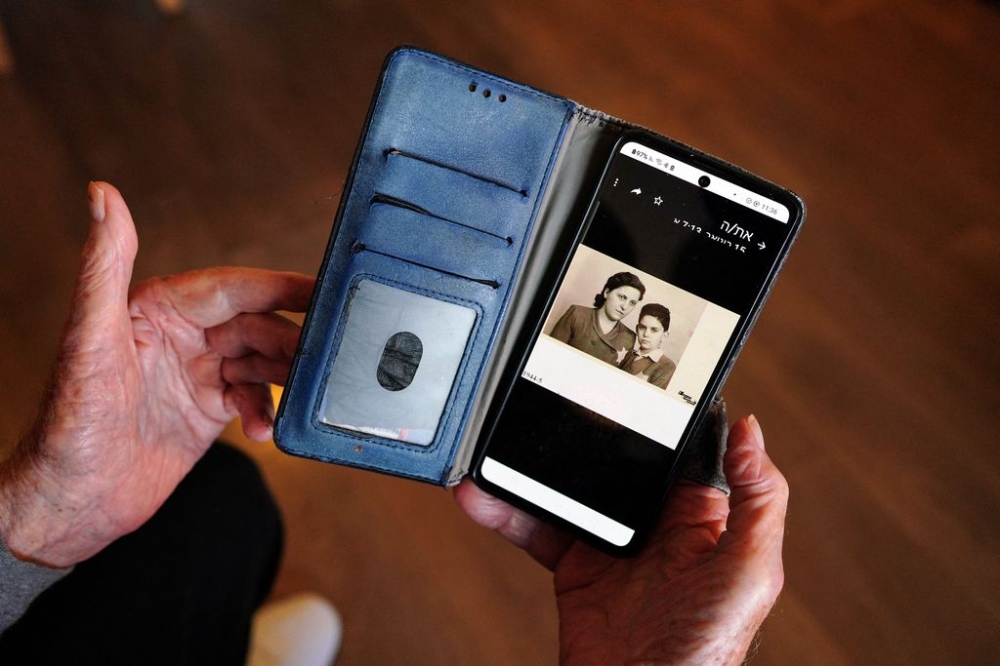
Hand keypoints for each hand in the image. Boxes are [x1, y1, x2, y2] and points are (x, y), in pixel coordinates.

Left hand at [0, 182, 314, 566]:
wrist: (72, 500)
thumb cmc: (69, 420)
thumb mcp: (88, 336)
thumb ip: (103, 263)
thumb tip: (101, 195)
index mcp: (157, 308)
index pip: (231, 286)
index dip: (279, 287)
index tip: (320, 288)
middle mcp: (182, 335)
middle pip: (256, 324)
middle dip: (291, 339)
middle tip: (324, 352)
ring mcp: (198, 374)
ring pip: (262, 360)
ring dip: (284, 377)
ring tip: (303, 390)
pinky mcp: (209, 411)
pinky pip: (255, 398)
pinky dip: (266, 412)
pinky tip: (266, 429)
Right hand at [455, 415, 787, 664]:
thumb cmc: (708, 651)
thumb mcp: (749, 572)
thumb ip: (757, 500)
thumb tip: (751, 430)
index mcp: (702, 512)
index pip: (679, 445)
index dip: (657, 411)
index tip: (627, 375)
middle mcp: (657, 522)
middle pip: (615, 458)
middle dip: (579, 431)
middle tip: (547, 399)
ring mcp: (613, 543)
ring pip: (568, 488)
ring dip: (532, 466)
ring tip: (498, 444)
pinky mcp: (576, 567)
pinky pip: (536, 527)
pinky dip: (506, 511)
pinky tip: (483, 496)